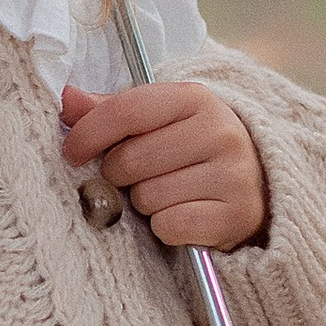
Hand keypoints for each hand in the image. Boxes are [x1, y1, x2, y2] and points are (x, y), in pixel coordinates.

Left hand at [60, 77, 267, 250]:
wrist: (257, 187)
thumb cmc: (193, 150)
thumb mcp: (159, 120)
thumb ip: (112, 110)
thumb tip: (67, 98)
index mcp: (194, 98)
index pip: (127, 111)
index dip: (89, 133)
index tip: (72, 152)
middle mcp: (219, 132)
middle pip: (131, 160)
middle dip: (120, 175)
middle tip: (136, 177)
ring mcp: (232, 174)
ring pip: (148, 197)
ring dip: (144, 203)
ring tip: (166, 194)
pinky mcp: (235, 215)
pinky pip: (170, 226)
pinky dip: (165, 227)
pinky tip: (181, 215)